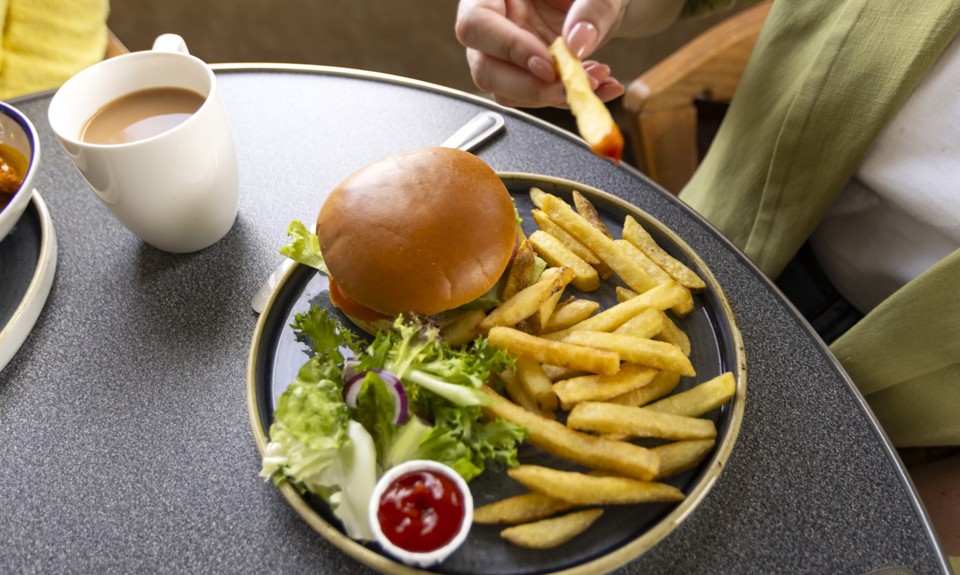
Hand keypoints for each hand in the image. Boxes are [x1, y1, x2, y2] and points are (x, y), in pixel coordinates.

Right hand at [455, 0, 627, 107]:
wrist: (599, 1)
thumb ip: (592, 9)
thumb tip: (577, 44)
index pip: (477, 24)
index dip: (509, 48)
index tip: (548, 64)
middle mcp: (492, 24)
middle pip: (485, 68)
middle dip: (530, 87)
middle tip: (570, 86)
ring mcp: (504, 53)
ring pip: (506, 91)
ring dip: (552, 96)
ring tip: (595, 80)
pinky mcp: (524, 73)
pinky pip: (534, 96)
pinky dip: (567, 98)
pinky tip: (599, 87)